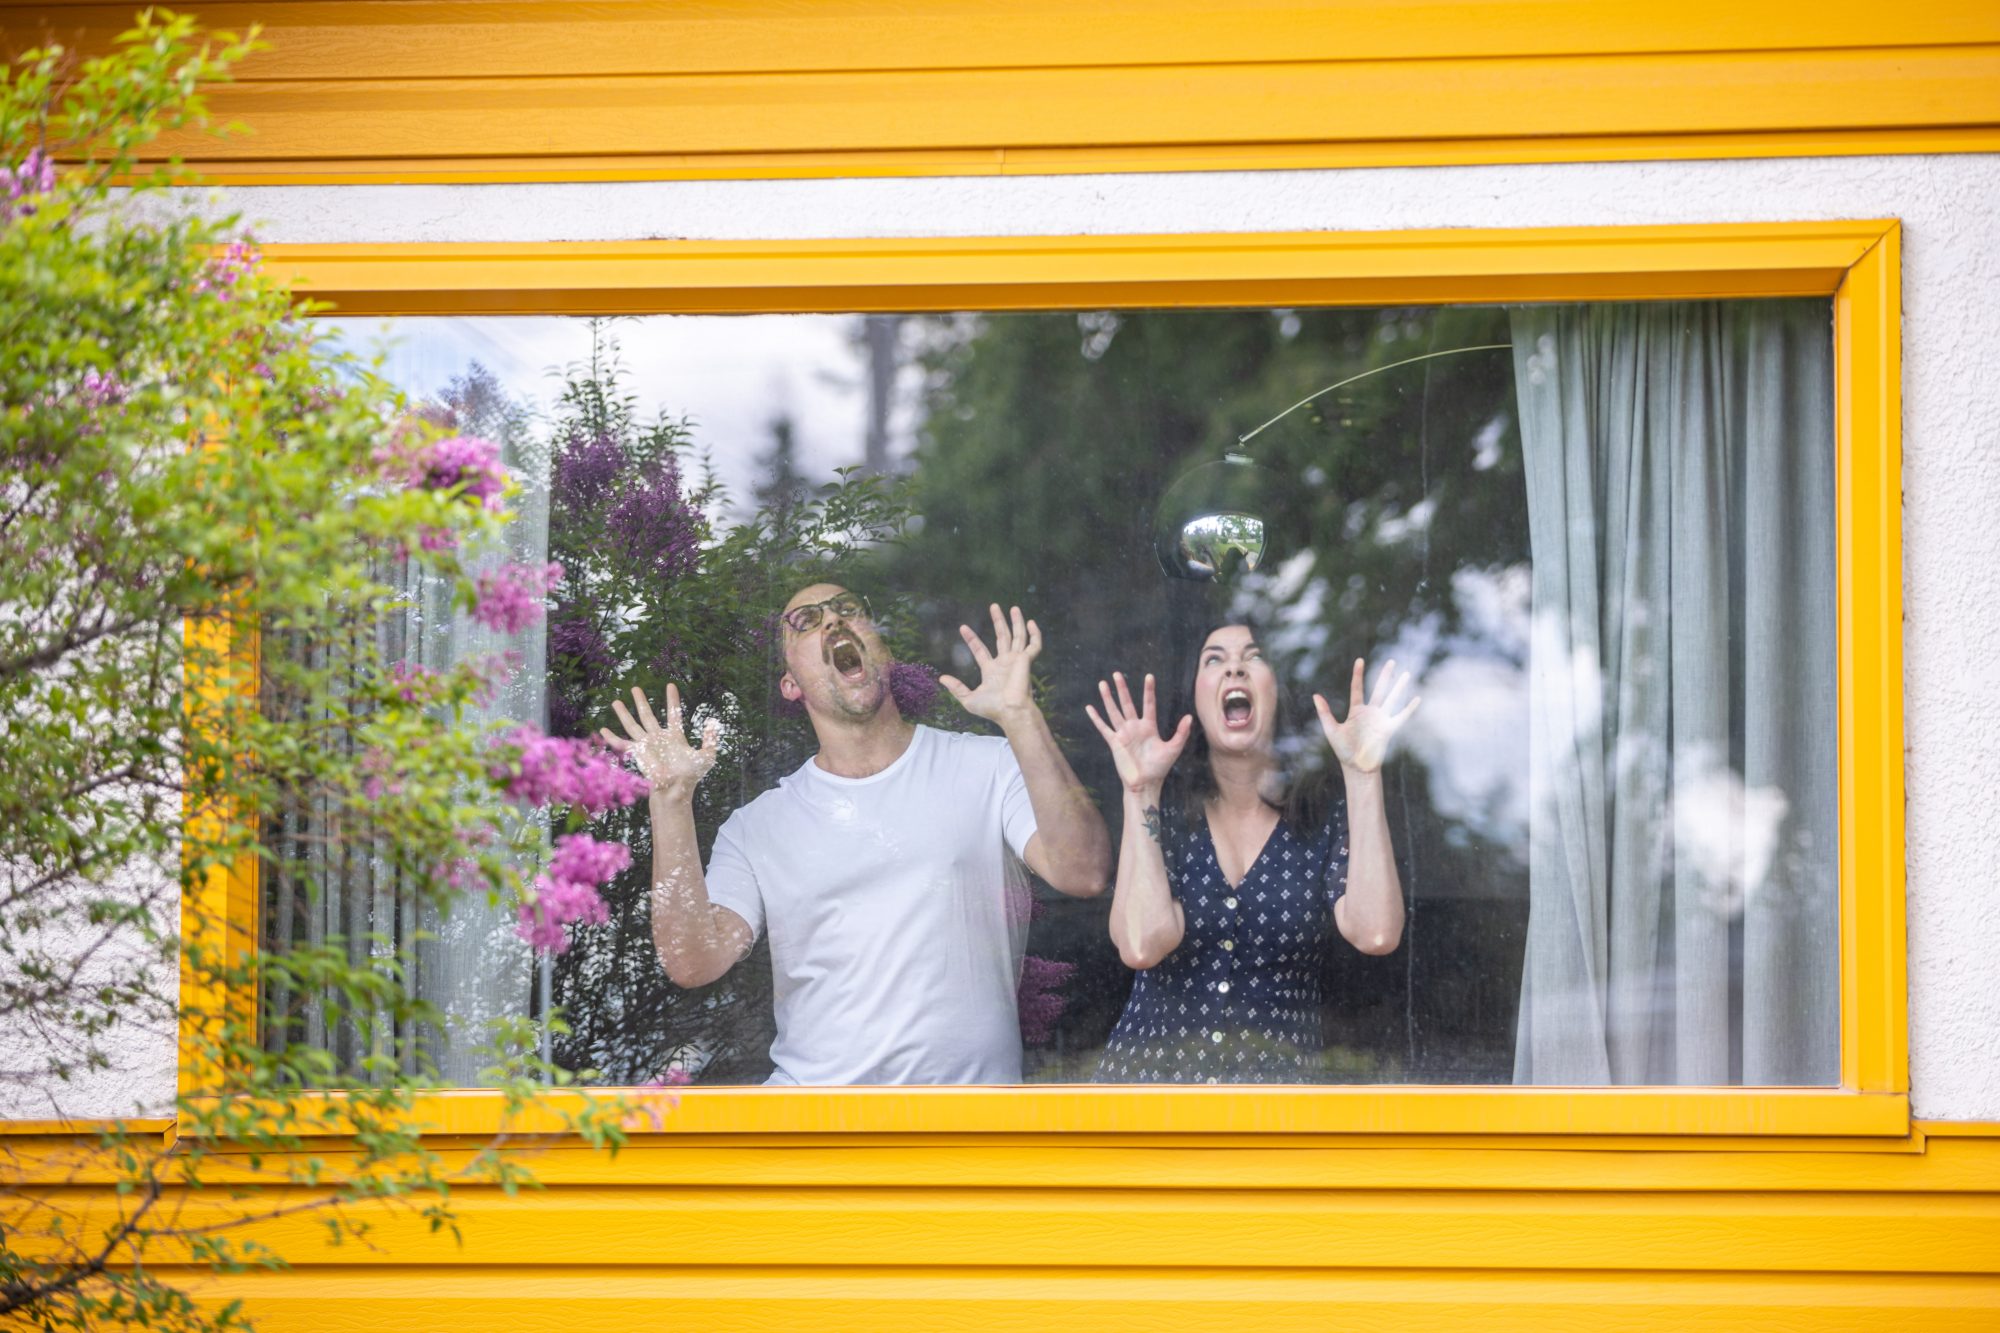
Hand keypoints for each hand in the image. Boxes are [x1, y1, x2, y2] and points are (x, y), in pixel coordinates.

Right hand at [601, 684, 720, 797]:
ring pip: (633, 725)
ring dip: (624, 713)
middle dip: (641, 701)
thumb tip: (713, 723)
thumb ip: (711, 739)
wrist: (676, 788)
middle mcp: (659, 738)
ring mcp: (647, 745)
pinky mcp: (638, 753)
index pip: (674, 713)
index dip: (672, 700)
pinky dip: (612, 737)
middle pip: (648, 715)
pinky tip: (602, 729)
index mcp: (675, 737)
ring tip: (616, 701)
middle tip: (634, 687)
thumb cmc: (691, 775)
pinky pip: (622, 743)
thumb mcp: (707, 756)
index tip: (671, 685)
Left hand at [940, 603, 1040, 725]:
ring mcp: (1017, 660)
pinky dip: (1035, 634)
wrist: (1010, 711)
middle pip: (1002, 637)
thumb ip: (956, 688)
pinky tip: (1031, 622)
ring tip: (1013, 607)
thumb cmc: (992, 709)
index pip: (980, 650)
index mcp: (992, 671)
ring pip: (1018, 636)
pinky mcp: (1027, 660)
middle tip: (993, 606)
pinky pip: (1034, 645)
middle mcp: (1005, 663)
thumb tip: (941, 678)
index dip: (971, 638)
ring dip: (1016, 621)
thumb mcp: (968, 699)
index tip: (963, 627)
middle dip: (998, 621)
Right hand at [1085, 671, 1191, 793]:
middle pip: (1127, 703)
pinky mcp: (1114, 743)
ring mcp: (1123, 734)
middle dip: (1122, 689)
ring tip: (1103, 684)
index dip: (1148, 690)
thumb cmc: (1160, 768)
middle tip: (1117, 674)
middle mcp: (1135, 727)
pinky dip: (1096, 718)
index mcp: (1149, 726)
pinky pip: (1103, 728)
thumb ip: (1181, 733)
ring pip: (1114, 711)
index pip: (1148, 704)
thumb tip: (1189, 717)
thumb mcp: (1174, 748)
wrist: (1145, 783)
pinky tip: (1089, 708)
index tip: (1149, 676)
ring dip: (1108, 698)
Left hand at [1314, 658, 1419, 774]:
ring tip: (1407, 674)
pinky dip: (1409, 709)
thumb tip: (1315, 695)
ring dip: (1399, 687)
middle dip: (1385, 676)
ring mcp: (1381, 720)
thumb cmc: (1343, 750)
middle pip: (1379, 690)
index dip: (1358, 675)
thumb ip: (1325, 713)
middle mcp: (1370, 713)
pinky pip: (1400, 717)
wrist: (1356, 767)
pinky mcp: (1388, 729)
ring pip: (1392, 699)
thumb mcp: (1331, 730)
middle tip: (1391, 661)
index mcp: (1356, 711)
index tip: (1360, 660)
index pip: (1357, 689)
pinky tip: (1417, 698)